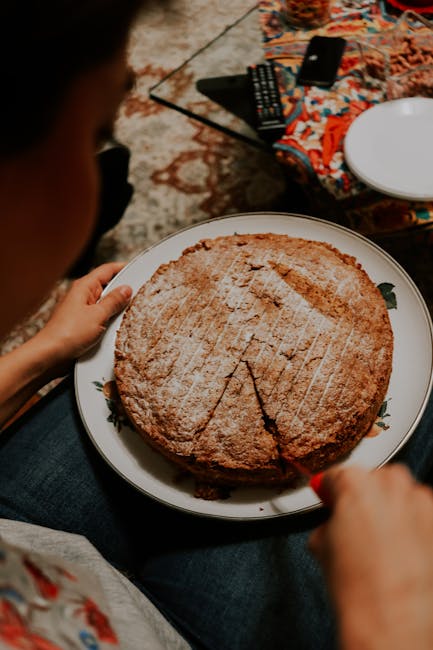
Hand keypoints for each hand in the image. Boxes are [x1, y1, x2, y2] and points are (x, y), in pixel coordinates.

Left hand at [37, 262, 131, 370]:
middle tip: (138, 294)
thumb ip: (114, 301)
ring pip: (103, 302)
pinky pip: (98, 315)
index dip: (123, 268)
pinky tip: (115, 324)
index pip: (107, 270)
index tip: (136, 269)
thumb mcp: (98, 315)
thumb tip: (126, 290)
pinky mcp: (80, 323)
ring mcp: (80, 309)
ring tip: (128, 310)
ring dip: (115, 306)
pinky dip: (108, 317)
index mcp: (84, 287)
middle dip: (122, 289)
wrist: (50, 354)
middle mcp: (81, 295)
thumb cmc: (68, 334)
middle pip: (106, 285)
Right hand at [309, 464, 432, 649]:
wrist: (393, 619)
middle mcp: (390, 483)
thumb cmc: (360, 588)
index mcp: (354, 482)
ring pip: (402, 494)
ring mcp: (420, 499)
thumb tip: (334, 522)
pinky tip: (406, 551)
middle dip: (366, 499)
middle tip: (359, 529)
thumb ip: (327, 522)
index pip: (336, 476)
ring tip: (386, 543)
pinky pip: (424, 512)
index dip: (331, 492)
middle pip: (373, 480)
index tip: (331, 501)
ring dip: (394, 510)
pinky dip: (417, 525)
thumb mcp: (320, 546)